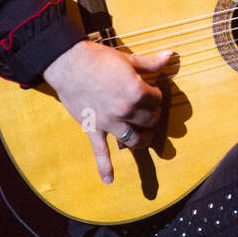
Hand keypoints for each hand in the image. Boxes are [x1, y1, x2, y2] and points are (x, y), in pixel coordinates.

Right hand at [43, 39, 174, 183]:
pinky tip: (108, 180)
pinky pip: (100, 151)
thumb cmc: (98, 58)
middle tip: (148, 111)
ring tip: (145, 137)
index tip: (150, 92)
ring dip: (142, 139)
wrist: (66, 62)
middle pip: (149, 120)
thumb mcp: (127, 59)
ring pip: (134, 139)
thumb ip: (150, 63)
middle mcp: (126, 111)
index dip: (155, 95)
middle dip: (151, 115)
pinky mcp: (93, 128)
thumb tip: (170, 56)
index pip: (157, 100)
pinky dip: (105, 167)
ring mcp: (110, 122)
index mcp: (137, 92)